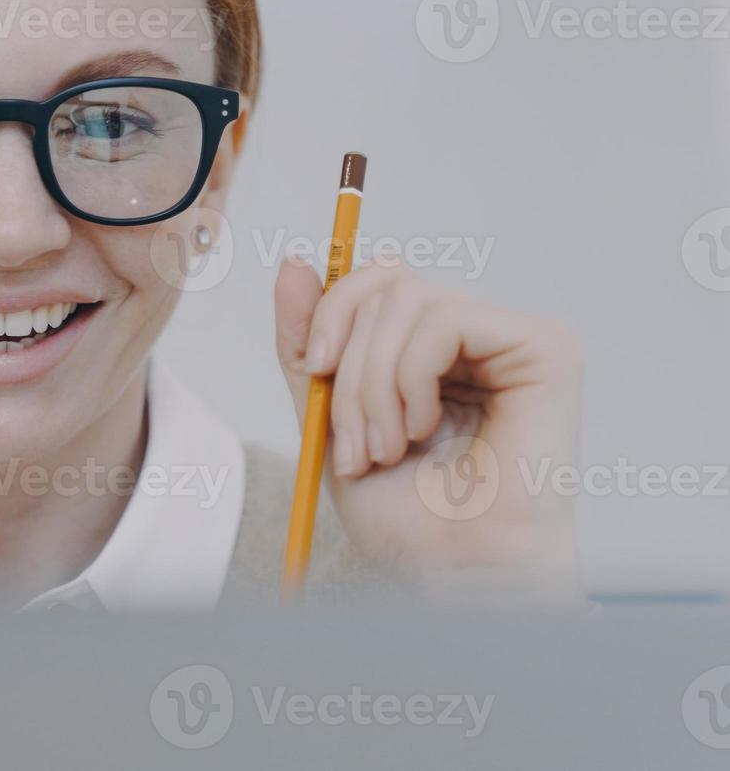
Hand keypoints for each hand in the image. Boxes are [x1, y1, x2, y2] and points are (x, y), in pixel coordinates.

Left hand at [273, 256, 583, 597]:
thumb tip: (293, 262)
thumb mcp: (327, 418)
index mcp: (431, 351)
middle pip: (384, 284)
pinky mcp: (546, 348)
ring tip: (386, 447)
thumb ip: (308, 343)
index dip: (330, 311)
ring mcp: (512, 339)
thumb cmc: (406, 516)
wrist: (454, 575)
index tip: (313, 367)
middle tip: (353, 441)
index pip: (373, 280)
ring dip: (374, 383)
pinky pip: (445, 320)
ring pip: (406, 300)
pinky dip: (411, 377)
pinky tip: (425, 428)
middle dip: (349, 366)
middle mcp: (476, 337)